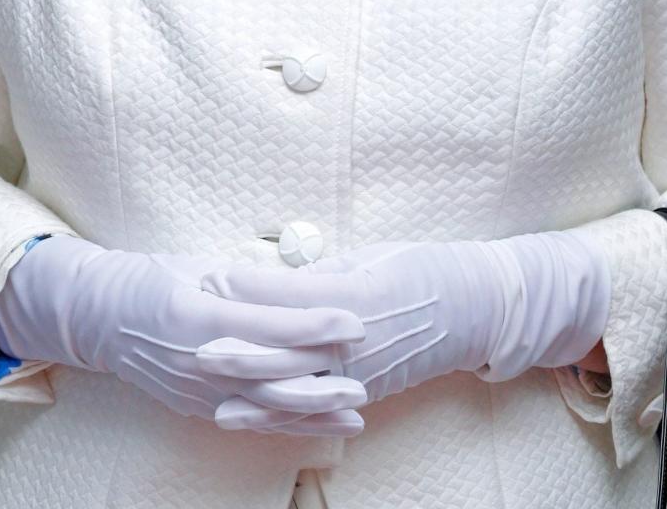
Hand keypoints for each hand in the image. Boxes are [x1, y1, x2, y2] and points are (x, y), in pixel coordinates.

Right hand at [0, 235, 366, 434]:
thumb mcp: (197, 265)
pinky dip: (286, 422)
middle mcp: (197, 358)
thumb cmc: (154, 277)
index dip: (314, 323)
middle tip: (367, 368)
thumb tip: (297, 283)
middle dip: (322, 374)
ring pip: (264, 405)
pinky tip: (318, 425)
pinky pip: (249, 418)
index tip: (353, 318)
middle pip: (271, 373)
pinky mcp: (198, 406)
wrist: (101, 316)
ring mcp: (197, 389)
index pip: (268, 324)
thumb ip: (245, 280)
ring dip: (313, 410)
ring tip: (357, 409)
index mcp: (198, 314)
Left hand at [200, 232, 609, 408]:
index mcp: (359, 295)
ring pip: (297, 384)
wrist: (474, 308)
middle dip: (238, 340)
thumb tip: (281, 276)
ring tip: (207, 378)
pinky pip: (315, 404)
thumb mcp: (373, 256)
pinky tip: (247, 409)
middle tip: (193, 332)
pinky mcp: (364, 391)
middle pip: (287, 345)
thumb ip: (327, 272)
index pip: (293, 293)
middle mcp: (357, 340)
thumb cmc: (423, 268)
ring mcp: (361, 372)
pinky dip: (279, 409)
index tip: (217, 274)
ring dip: (248, 382)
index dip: (252, 285)